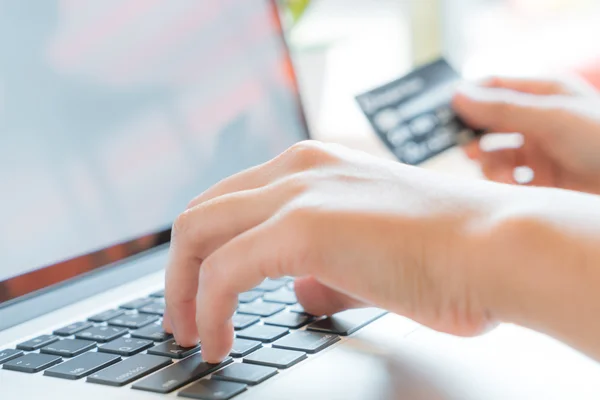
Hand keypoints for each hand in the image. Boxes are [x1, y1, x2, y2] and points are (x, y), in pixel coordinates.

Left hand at [163, 141, 511, 362]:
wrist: (494, 248)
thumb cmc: (447, 253)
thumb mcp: (370, 256)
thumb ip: (326, 271)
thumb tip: (299, 292)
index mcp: (313, 166)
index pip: (231, 201)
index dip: (205, 248)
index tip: (198, 288)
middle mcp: (298, 167)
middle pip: (201, 212)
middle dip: (179, 269)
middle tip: (181, 315)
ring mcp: (297, 192)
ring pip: (197, 232)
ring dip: (182, 288)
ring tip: (190, 332)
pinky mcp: (302, 227)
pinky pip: (223, 271)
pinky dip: (207, 308)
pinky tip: (217, 341)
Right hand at [452, 77, 599, 193]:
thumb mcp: (551, 118)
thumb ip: (502, 109)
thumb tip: (457, 95)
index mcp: (544, 94)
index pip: (494, 87)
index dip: (469, 97)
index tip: (444, 112)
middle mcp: (538, 121)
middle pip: (490, 124)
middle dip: (476, 137)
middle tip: (468, 150)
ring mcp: (539, 152)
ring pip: (495, 155)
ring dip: (489, 165)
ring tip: (498, 175)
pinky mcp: (541, 182)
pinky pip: (507, 181)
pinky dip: (501, 185)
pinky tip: (508, 189)